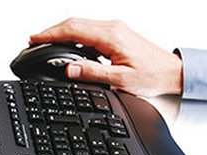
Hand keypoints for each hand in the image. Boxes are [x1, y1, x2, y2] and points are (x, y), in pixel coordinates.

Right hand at [29, 18, 182, 96]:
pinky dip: (76, 37)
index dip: (51, 33)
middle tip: (35, 41)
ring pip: (81, 26)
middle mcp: (112, 27)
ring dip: (63, 33)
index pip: (73, 29)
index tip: (35, 38)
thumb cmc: (152, 75)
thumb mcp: (121, 79)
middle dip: (52, 31)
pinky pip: (90, 31)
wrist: (171, 72)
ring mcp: (115, 29)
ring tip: (48, 44)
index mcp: (111, 36)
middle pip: (74, 23)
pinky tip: (70, 48)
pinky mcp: (117, 34)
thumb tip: (70, 69)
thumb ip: (93, 73)